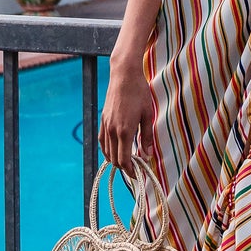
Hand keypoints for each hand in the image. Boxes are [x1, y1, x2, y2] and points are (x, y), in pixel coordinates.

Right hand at [100, 55, 152, 179]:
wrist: (124, 76)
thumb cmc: (139, 93)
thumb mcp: (147, 115)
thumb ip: (147, 136)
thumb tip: (148, 154)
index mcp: (124, 131)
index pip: (124, 160)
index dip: (130, 171)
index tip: (138, 175)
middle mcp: (112, 130)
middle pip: (114, 159)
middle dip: (124, 167)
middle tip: (136, 169)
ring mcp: (105, 125)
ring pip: (107, 152)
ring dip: (116, 160)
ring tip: (127, 161)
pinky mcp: (103, 120)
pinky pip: (102, 141)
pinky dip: (107, 150)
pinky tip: (115, 151)